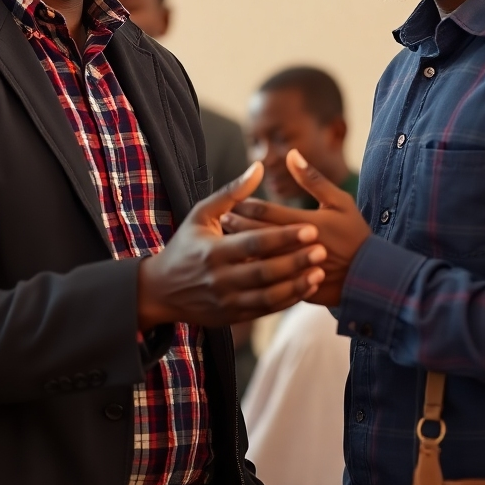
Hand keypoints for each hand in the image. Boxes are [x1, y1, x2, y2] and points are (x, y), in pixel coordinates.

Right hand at [137, 162, 327, 329]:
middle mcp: (220, 279)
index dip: (283, 236)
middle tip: (322, 249)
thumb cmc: (185, 245)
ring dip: (296, 284)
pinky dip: (287, 300)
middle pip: (265, 272)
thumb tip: (259, 167)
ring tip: (320, 271)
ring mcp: (227, 301)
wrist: (162, 291)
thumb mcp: (201, 214)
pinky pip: (265, 310)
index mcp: (213, 251)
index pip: (254, 243)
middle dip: (295, 261)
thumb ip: (232, 193)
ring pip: (268, 296)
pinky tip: (306, 287)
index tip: (310, 228)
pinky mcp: (232, 317)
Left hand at [221, 149, 370, 306]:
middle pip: (255, 234)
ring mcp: (294, 270)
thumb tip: (291, 153)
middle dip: (237, 224)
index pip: (265, 212)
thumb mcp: (340, 202)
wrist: (370, 278)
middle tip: (222, 217)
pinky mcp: (295, 287)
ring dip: (240, 247)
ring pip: (258, 258)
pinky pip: (267, 280)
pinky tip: (241, 265)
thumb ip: (312, 179)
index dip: (245, 204)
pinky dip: (253, 271)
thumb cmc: (355, 235)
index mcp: (305, 224)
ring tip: (225, 239)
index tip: (233, 200)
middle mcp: (296, 247)